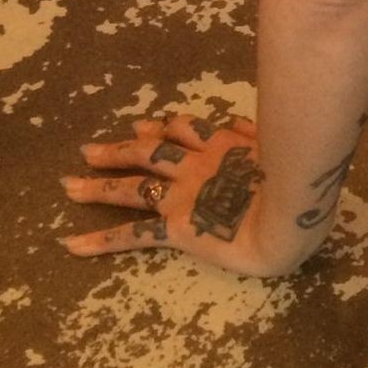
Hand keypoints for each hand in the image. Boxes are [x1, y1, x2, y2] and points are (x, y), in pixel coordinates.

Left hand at [59, 112, 301, 277]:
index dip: (161, 127)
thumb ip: (255, 136)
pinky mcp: (176, 225)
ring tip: (69, 186)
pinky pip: (133, 233)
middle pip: (149, 152)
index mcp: (224, 146)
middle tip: (88, 150)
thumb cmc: (298, 182)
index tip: (142, 127)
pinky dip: (100, 239)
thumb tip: (237, 123)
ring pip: (133, 185)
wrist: (292, 213)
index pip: (184, 131)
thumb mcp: (280, 148)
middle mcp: (197, 164)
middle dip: (118, 150)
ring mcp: (183, 194)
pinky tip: (71, 244)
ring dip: (99, 184)